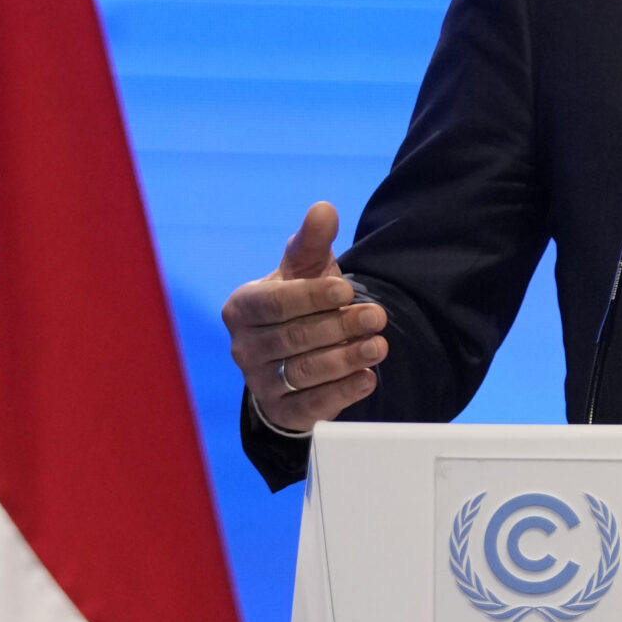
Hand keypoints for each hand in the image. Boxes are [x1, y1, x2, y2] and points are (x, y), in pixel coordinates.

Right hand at [222, 202, 388, 433]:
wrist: (294, 352)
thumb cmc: (299, 302)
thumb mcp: (305, 269)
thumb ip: (312, 241)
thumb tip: (324, 210)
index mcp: (242, 307)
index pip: (275, 302)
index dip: (312, 296)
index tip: (347, 291)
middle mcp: (243, 347)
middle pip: (293, 337)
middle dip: (339, 326)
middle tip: (378, 317)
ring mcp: (259, 383)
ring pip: (303, 372)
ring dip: (345, 358)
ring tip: (379, 346)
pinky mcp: (281, 412)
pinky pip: (310, 406)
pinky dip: (341, 392)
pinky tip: (368, 378)